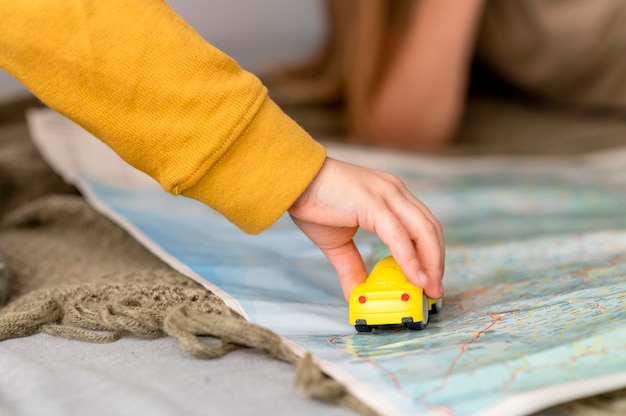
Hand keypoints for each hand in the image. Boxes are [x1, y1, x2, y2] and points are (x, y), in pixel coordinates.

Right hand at [288, 157, 444, 300]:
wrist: (293, 181)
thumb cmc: (313, 203)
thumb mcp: (338, 243)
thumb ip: (352, 267)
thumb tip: (357, 295)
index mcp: (390, 196)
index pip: (423, 226)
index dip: (431, 254)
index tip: (430, 281)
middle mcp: (394, 192)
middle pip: (431, 229)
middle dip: (437, 262)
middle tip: (435, 291)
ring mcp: (386, 195)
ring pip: (423, 231)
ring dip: (430, 263)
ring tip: (430, 289)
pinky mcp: (372, 203)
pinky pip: (398, 235)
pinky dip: (410, 259)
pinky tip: (415, 278)